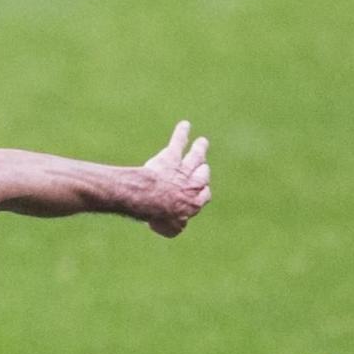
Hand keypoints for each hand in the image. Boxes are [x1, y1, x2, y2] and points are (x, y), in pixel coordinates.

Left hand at [136, 120, 210, 236]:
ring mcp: (182, 169)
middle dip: (203, 171)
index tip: (201, 192)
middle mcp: (192, 184)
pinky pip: (178, 143)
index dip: (202, 193)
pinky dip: (182, 133)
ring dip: (200, 149)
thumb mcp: (169, 229)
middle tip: (203, 166)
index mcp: (194, 202)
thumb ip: (176, 227)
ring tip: (202, 142)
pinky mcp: (171, 158)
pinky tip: (185, 125)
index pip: (204, 195)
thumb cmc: (159, 215)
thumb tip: (180, 226)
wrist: (149, 198)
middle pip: (203, 175)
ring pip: (196, 157)